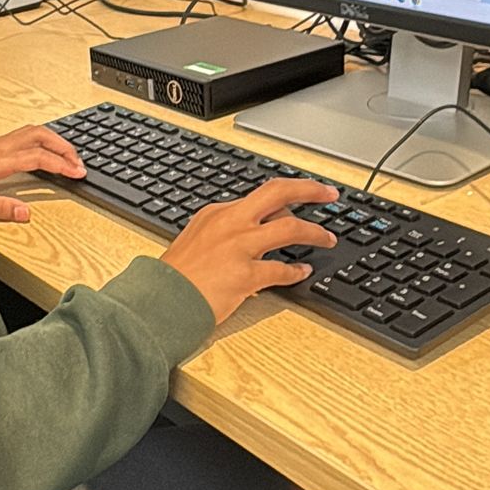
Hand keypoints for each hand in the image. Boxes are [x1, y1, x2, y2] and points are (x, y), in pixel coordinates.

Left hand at [0, 125, 84, 222]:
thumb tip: (25, 212)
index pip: (36, 156)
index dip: (60, 163)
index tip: (76, 172)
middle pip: (38, 134)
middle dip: (63, 145)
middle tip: (78, 161)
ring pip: (32, 131)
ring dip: (53, 140)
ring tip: (68, 155)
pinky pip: (23, 135)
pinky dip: (41, 140)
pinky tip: (46, 151)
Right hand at [161, 177, 338, 323]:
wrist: (160, 300)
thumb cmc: (176, 277)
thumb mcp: (197, 240)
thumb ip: (224, 233)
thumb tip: (252, 237)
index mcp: (218, 213)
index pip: (261, 196)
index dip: (287, 197)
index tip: (302, 195)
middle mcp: (230, 223)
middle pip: (278, 193)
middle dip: (309, 190)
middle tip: (329, 193)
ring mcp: (238, 247)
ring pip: (289, 227)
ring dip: (314, 232)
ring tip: (328, 238)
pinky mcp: (244, 274)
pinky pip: (281, 270)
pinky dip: (296, 271)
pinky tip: (303, 272)